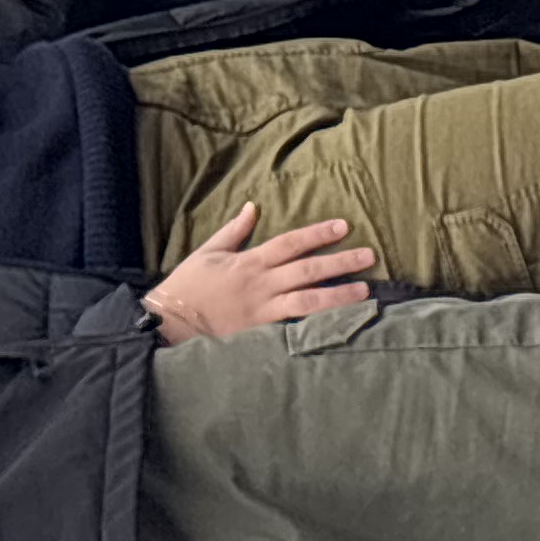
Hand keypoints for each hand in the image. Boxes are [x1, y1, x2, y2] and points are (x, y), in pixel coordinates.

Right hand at [145, 201, 377, 341]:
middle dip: (340, 262)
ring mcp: (263, 311)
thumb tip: (252, 207)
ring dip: (338, 295)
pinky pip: (295, 327)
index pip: (290, 243)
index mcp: (249, 261)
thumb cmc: (187, 286)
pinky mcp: (261, 334)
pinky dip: (318, 324)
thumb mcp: (207, 252)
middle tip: (369, 256)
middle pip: (307, 270)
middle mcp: (261, 285)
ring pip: (308, 301)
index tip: (343, 226)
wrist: (170, 323)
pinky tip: (340, 323)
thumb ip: (234, 230)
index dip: (318, 234)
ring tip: (364, 291)